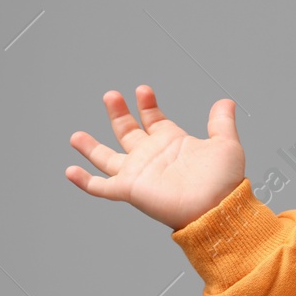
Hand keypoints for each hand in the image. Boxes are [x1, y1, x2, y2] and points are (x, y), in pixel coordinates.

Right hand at [66, 86, 246, 231]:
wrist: (217, 206)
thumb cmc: (224, 181)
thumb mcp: (225, 144)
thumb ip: (221, 122)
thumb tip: (225, 102)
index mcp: (172, 143)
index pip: (153, 119)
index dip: (147, 105)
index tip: (143, 90)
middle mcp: (152, 156)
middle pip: (127, 132)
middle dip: (118, 113)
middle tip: (110, 95)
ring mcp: (138, 172)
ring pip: (107, 158)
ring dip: (90, 147)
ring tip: (75, 136)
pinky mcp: (130, 189)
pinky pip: (100, 186)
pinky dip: (84, 181)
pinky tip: (70, 171)